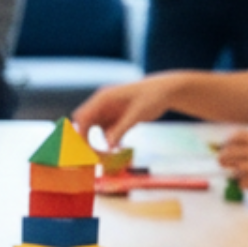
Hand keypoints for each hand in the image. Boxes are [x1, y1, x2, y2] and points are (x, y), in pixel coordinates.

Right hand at [73, 72, 199, 146]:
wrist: (166, 91)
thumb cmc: (152, 97)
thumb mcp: (137, 114)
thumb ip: (121, 129)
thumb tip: (107, 146)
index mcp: (103, 98)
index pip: (83, 116)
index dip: (82, 133)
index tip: (86, 149)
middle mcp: (102, 104)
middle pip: (85, 123)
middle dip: (86, 139)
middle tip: (94, 155)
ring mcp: (108, 111)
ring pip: (94, 130)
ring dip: (98, 142)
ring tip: (108, 155)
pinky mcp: (116, 118)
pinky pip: (106, 133)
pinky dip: (110, 141)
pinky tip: (120, 148)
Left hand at [215, 129, 247, 205]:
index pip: (237, 136)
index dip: (228, 142)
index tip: (226, 147)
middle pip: (229, 154)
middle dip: (223, 159)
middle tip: (223, 163)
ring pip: (234, 169)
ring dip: (236, 172)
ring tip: (243, 174)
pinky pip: (242, 183)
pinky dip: (245, 184)